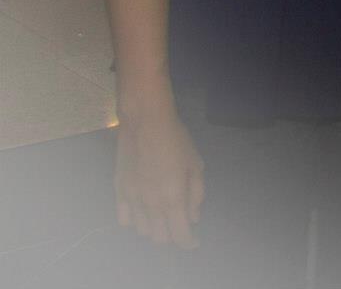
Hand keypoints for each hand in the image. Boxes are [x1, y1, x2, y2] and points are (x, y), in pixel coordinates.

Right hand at [115, 110, 204, 247]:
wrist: (146, 124)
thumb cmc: (177, 142)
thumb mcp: (196, 166)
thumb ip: (196, 195)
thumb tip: (193, 218)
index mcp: (173, 199)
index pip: (179, 235)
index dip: (188, 243)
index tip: (194, 241)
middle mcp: (150, 205)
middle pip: (159, 238)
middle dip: (172, 235)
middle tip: (180, 223)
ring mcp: (132, 200)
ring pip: (142, 231)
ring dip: (154, 228)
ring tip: (163, 214)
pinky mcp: (118, 192)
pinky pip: (123, 219)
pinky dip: (134, 221)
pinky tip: (143, 211)